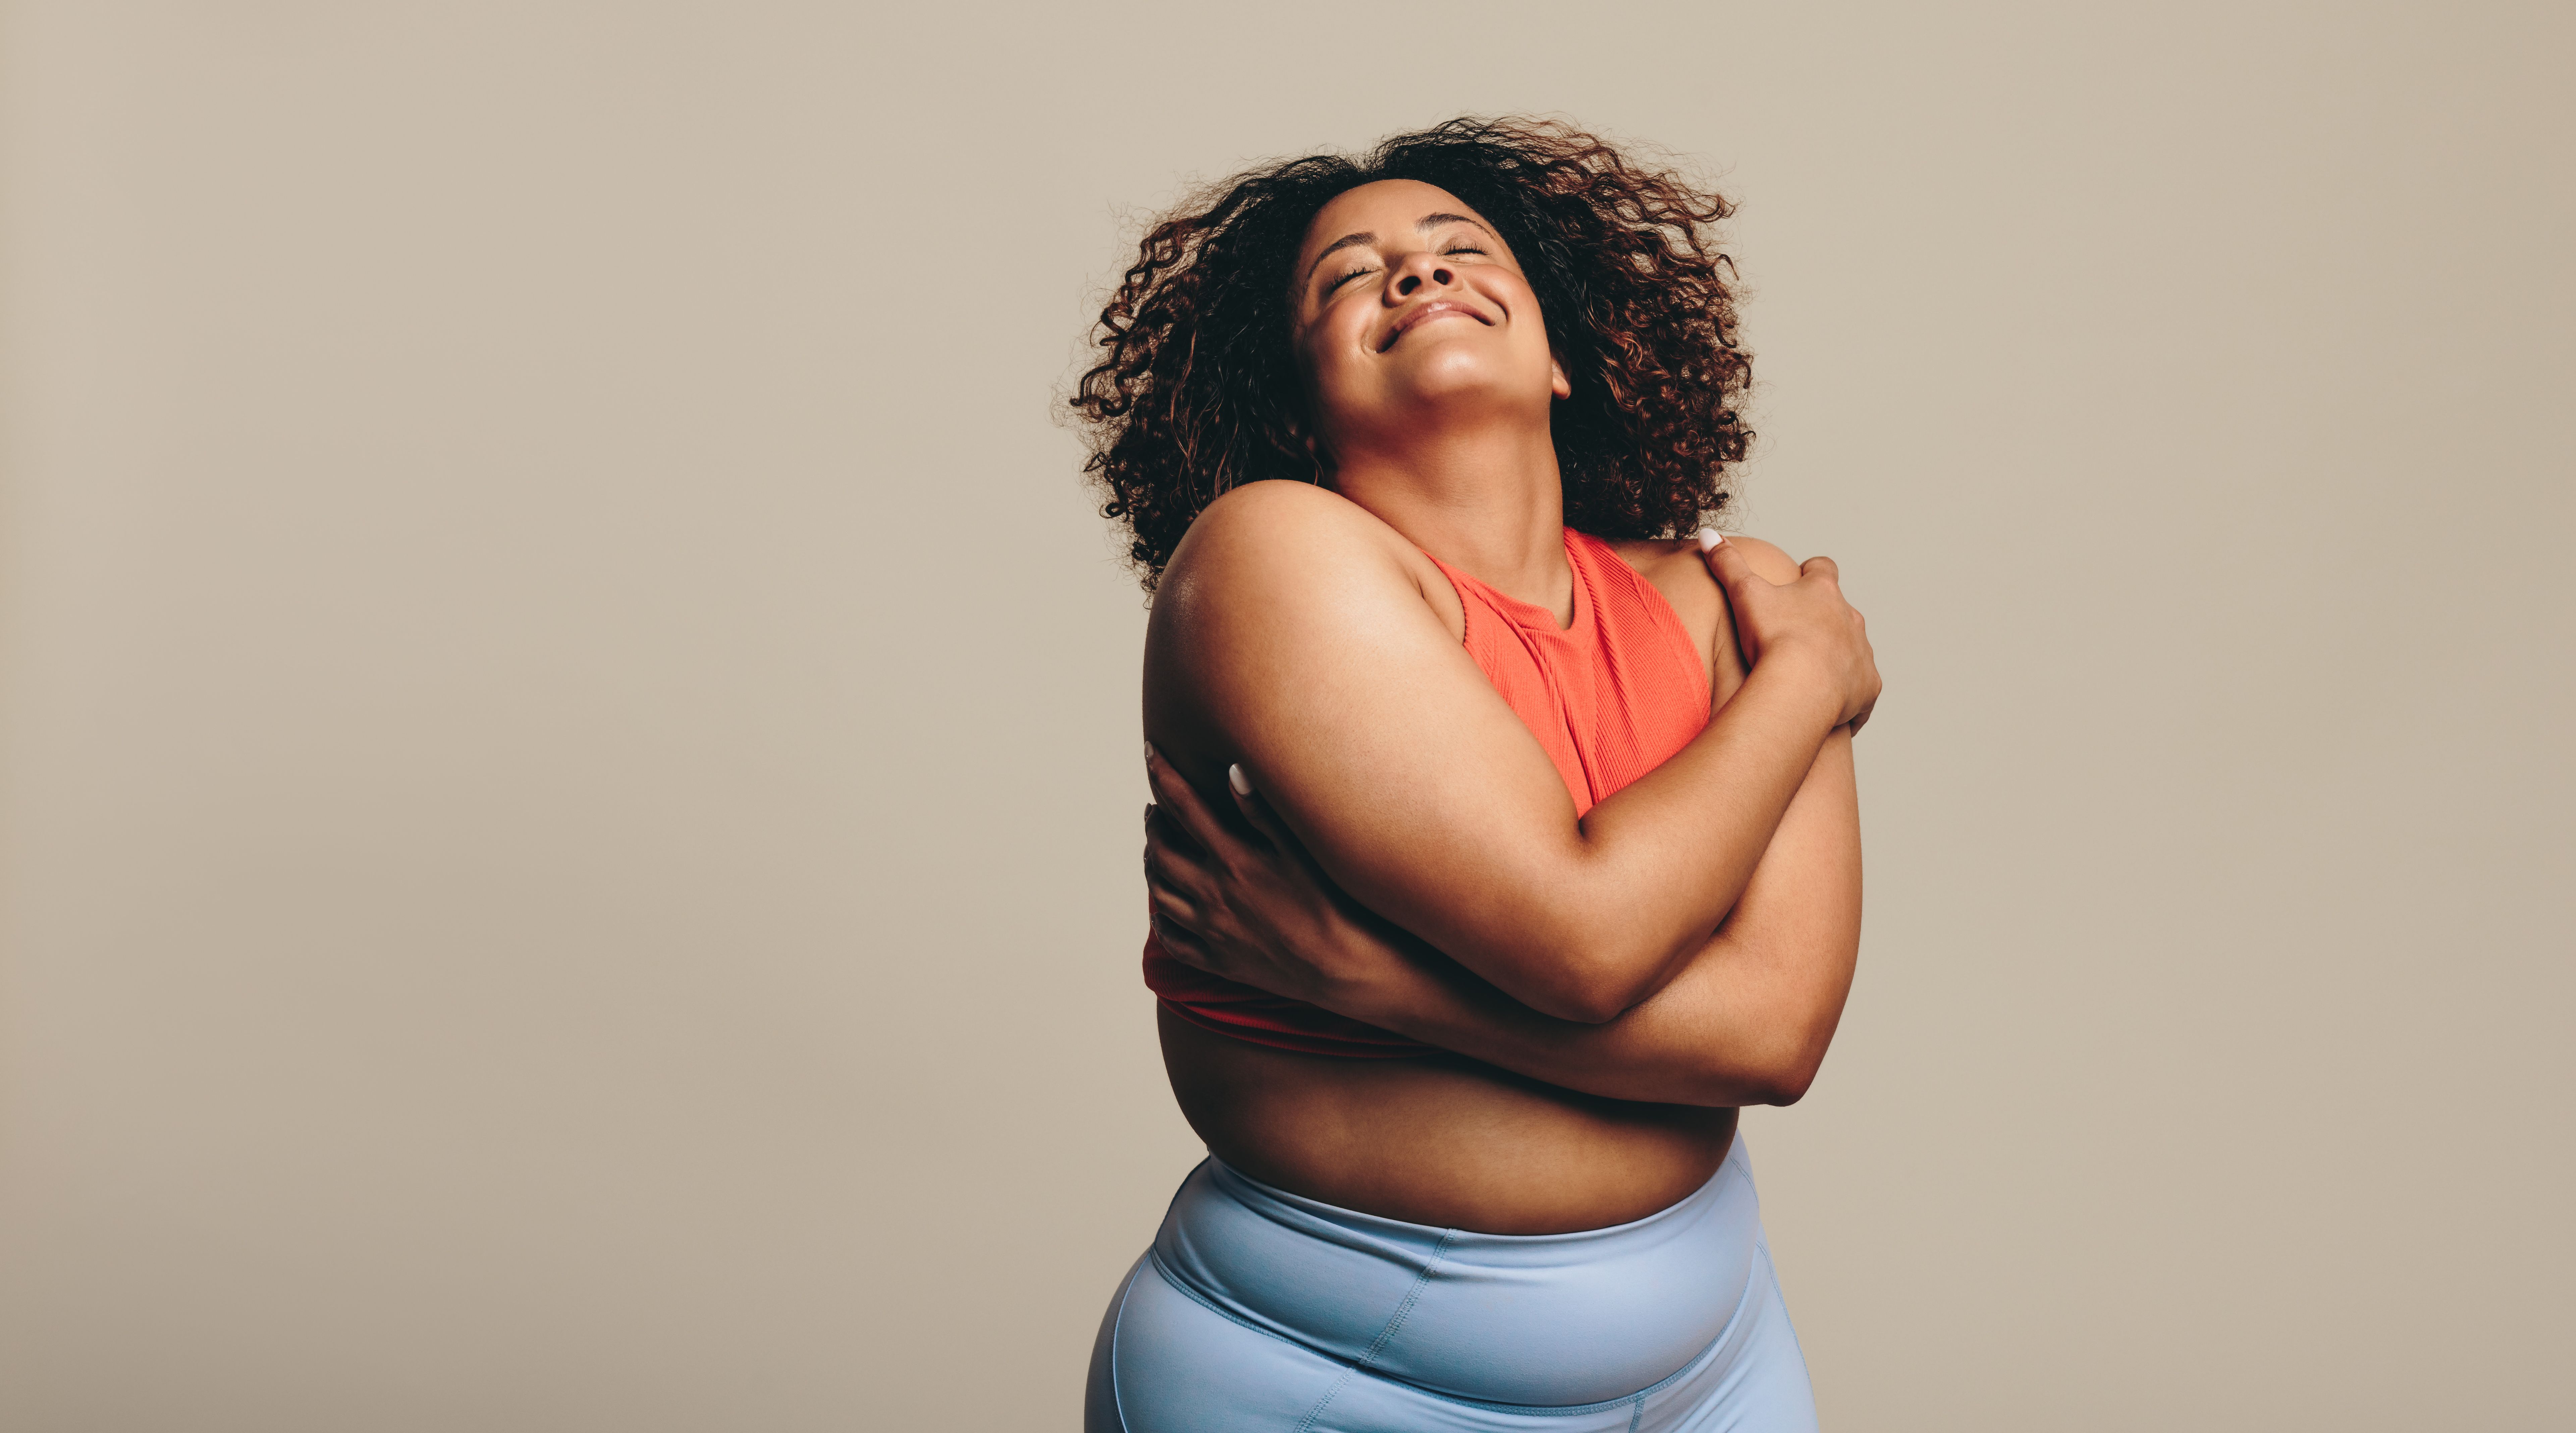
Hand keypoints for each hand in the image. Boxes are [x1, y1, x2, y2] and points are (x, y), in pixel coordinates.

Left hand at [1141, 744, 1413, 1016]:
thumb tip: (1233, 771)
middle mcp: (1213, 894)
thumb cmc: (1333, 903)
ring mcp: (1211, 930)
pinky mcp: (1218, 960)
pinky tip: (1164, 909)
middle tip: (1155, 811)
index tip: (1150, 753)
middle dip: (1153, 825)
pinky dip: (1160, 920)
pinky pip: (1171, 940)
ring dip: (1151, 867)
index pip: (1184, 807)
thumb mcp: (1302, 850)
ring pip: (1159, 894)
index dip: (1164, 777)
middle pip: (1161, 851)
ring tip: (1156, 853)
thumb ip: (1263, 811)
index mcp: (1234, 860)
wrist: (1343, 967)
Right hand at [1697, 532, 1879, 734]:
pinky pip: (1863, 689)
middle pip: (1841, 611)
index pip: (1823, 569)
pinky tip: (1831, 704)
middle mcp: (1850, 619)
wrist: (1800, 688)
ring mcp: (1862, 653)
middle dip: (1824, 619)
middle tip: (1798, 633)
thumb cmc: (1772, 638)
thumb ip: (1727, 563)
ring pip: (1854, 648)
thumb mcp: (1743, 594)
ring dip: (1837, 655)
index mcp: (1823, 592)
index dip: (1811, 571)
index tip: (1800, 576)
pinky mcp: (1867, 687)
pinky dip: (1850, 693)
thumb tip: (1708, 533)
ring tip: (1811, 671)